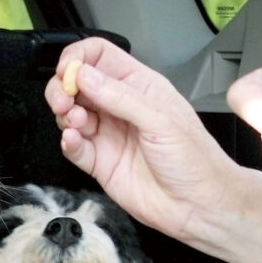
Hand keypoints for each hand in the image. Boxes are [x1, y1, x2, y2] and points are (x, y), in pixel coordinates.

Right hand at [45, 38, 261, 262]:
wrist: (198, 206)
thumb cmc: (195, 160)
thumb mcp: (161, 120)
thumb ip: (120, 96)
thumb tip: (85, 75)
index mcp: (140, 86)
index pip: (100, 56)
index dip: (79, 57)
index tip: (68, 71)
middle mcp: (121, 107)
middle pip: (78, 83)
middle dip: (63, 87)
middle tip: (64, 99)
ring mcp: (109, 134)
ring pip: (70, 113)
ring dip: (64, 114)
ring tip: (75, 122)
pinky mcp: (100, 162)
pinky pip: (73, 146)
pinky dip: (67, 141)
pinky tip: (74, 140)